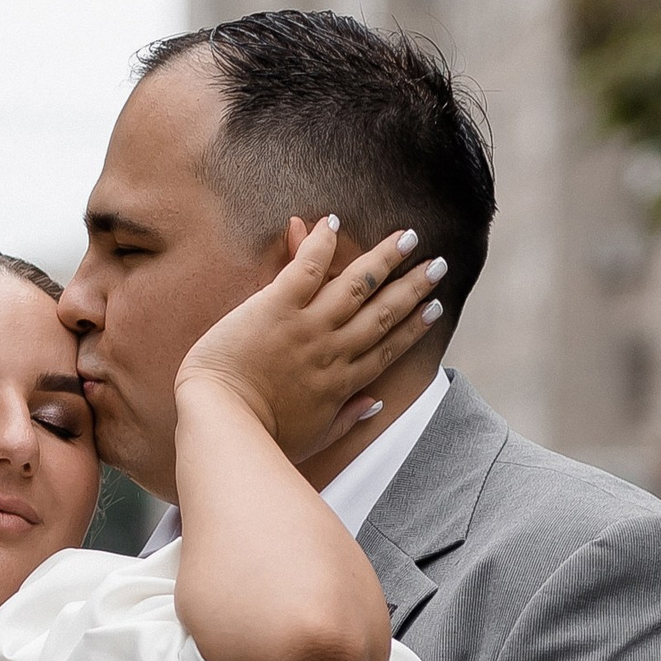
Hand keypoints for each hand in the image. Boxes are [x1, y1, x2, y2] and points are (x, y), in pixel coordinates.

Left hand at [174, 218, 446, 466]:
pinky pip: (307, 267)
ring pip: (358, 284)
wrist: (223, 421)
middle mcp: (333, 348)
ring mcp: (307, 325)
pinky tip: (334, 222)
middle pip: (384, 312)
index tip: (435, 308)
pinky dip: (321, 243)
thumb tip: (374, 404)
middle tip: (438, 265)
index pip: (388, 348)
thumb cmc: (262, 437)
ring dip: (385, 258)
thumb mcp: (312, 438)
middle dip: (414, 286)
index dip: (415, 326)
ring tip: (408, 238)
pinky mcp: (276, 306)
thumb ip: (346, 420)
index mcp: (342, 382)